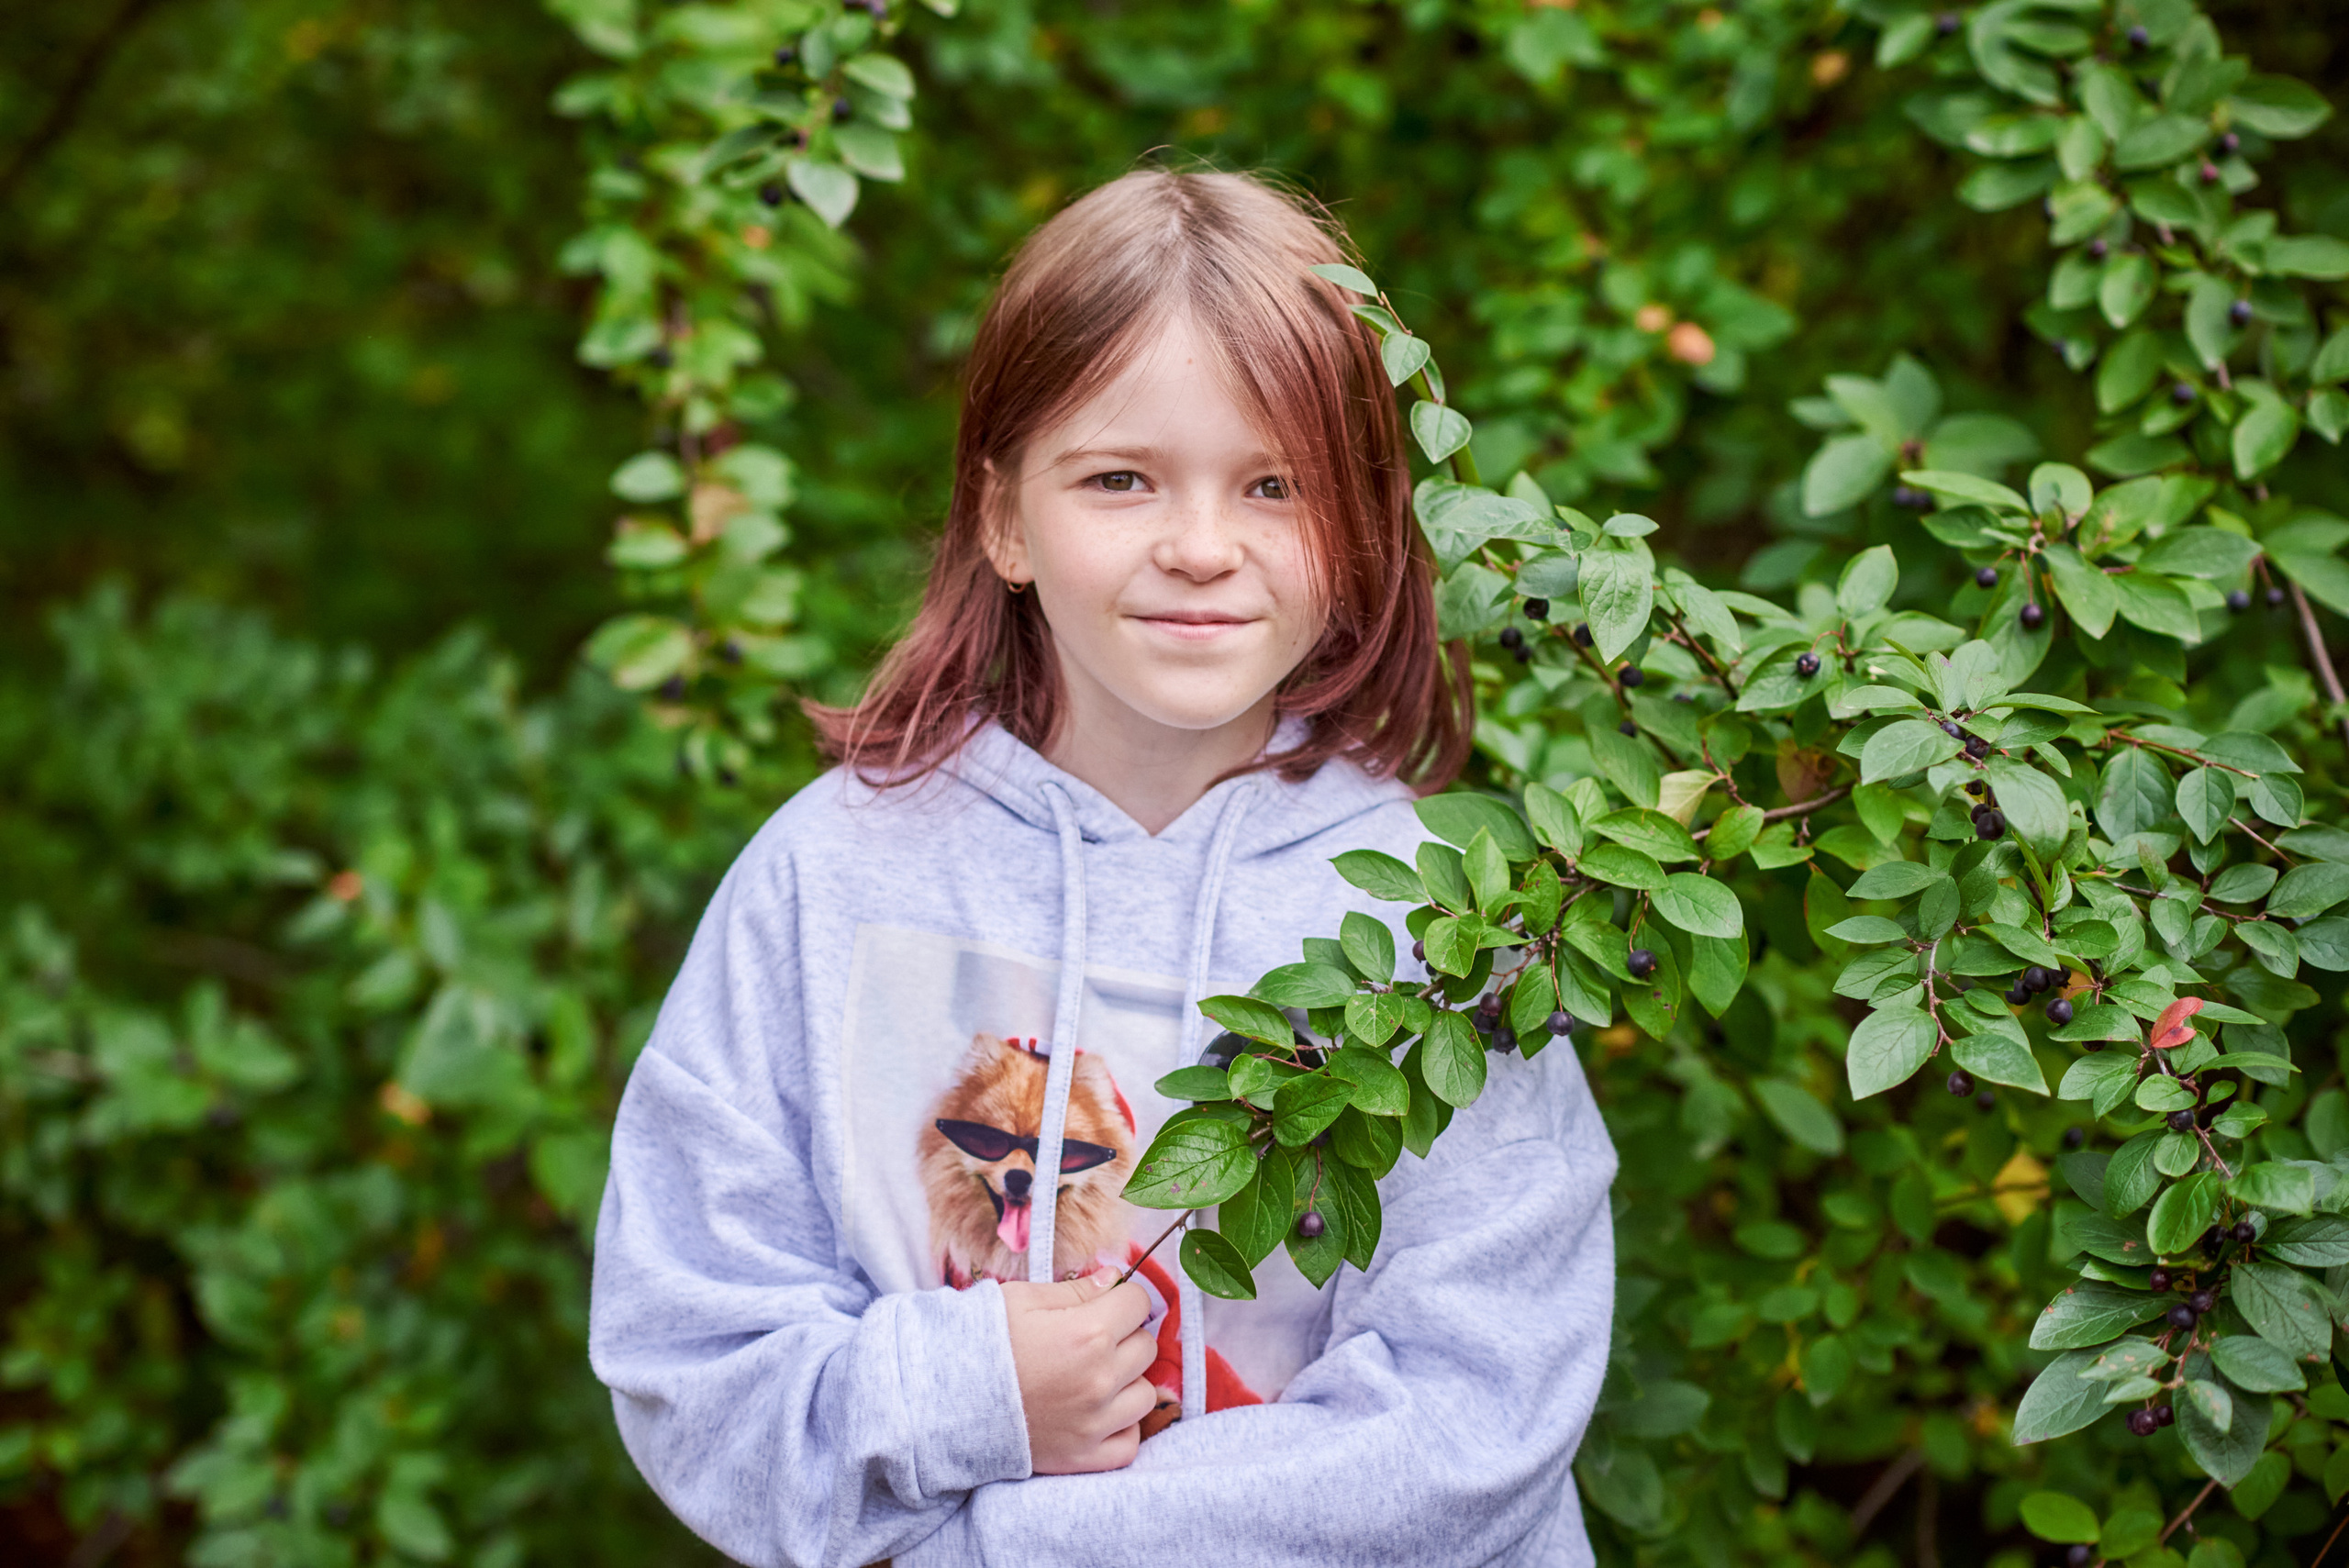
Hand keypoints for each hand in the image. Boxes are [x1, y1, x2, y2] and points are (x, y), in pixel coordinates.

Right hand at [1000, 1269, 1159, 1473]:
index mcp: (1089, 1333)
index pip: (1138, 1302)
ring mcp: (1095, 1423)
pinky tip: (1097, 1414)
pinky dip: (1121, 1428)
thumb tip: (1115, 1278)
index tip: (1106, 1304)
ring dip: (1127, 1382)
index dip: (1122, 1298)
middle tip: (1092, 1340)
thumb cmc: (982, 1342)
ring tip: (1094, 1377)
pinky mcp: (1083, 1457)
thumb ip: (1076, 1290)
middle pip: (1146, 1346)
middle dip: (1125, 1336)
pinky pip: (1130, 1442)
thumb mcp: (1023, 1300)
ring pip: (1145, 1394)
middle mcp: (1101, 1379)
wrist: (944, 1400)